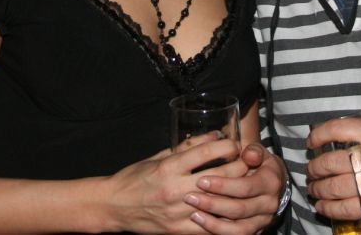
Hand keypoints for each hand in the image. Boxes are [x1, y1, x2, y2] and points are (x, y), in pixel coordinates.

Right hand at [100, 133, 244, 233]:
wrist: (112, 206)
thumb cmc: (135, 177)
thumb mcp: (159, 156)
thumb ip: (188, 147)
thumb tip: (215, 135)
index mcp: (170, 166)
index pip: (209, 152)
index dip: (230, 147)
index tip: (236, 146)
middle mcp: (176, 188)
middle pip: (222, 177)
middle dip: (240, 168)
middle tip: (248, 164)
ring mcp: (178, 211)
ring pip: (220, 202)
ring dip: (236, 194)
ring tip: (245, 186)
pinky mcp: (178, 230)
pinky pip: (209, 226)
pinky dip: (223, 218)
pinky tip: (232, 211)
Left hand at [188, 143, 286, 234]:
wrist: (272, 183)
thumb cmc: (258, 163)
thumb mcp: (258, 151)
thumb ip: (252, 148)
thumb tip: (248, 154)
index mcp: (270, 182)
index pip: (245, 187)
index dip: (223, 185)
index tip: (201, 181)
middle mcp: (269, 204)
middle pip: (239, 209)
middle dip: (213, 204)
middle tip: (190, 197)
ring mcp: (263, 220)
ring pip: (238, 228)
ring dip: (213, 222)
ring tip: (193, 213)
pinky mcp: (255, 230)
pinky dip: (217, 230)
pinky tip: (201, 221)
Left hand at [306, 118, 360, 220]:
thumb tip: (341, 142)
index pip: (337, 129)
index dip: (318, 135)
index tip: (311, 140)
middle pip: (331, 162)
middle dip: (315, 167)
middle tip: (311, 170)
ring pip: (334, 187)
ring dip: (318, 188)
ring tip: (313, 188)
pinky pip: (347, 208)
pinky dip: (330, 208)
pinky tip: (322, 206)